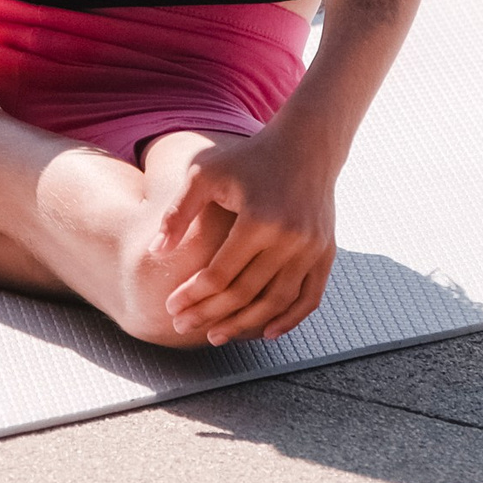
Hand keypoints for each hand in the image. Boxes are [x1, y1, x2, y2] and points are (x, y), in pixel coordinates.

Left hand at [151, 128, 339, 344]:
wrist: (304, 147)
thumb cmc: (246, 158)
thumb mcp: (204, 174)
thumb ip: (178, 212)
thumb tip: (155, 252)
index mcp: (259, 220)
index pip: (220, 273)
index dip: (193, 295)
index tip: (170, 307)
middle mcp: (290, 239)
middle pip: (247, 293)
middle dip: (212, 315)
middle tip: (183, 327)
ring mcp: (313, 249)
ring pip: (277, 302)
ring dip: (246, 324)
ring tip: (217, 335)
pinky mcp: (327, 253)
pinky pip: (309, 297)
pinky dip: (289, 319)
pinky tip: (266, 332)